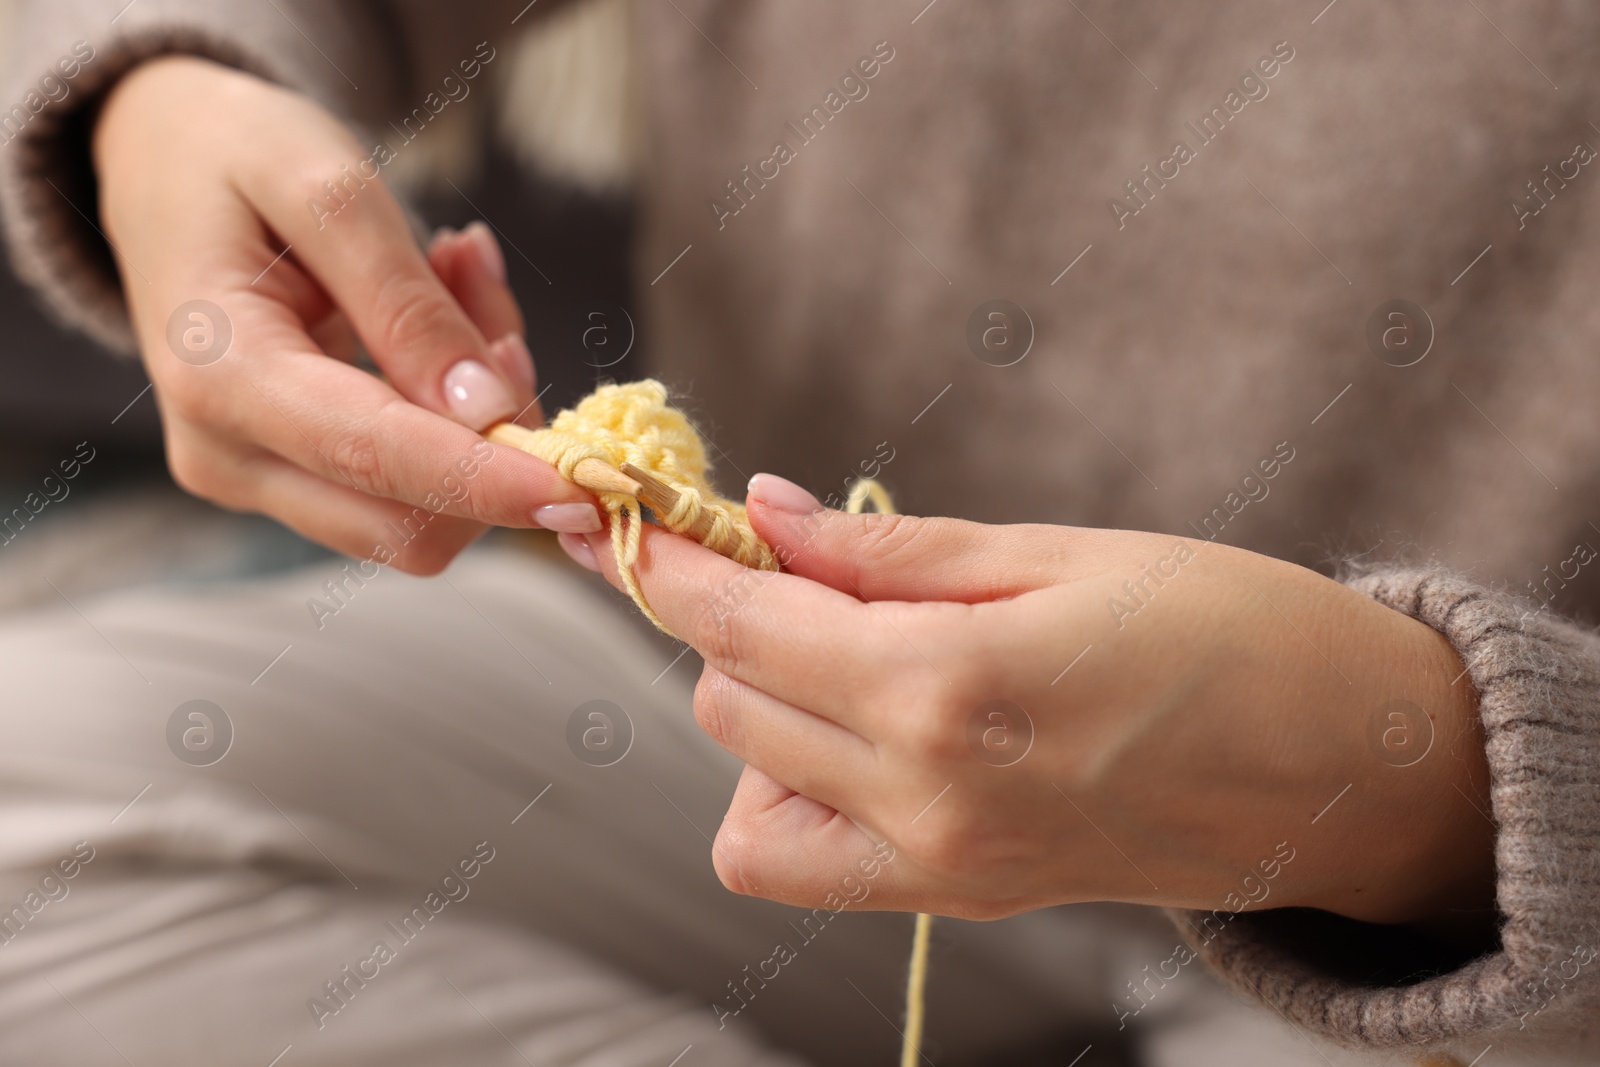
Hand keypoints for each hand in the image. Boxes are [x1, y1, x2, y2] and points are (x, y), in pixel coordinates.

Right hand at [94, 57, 599, 572]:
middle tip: (492, 297)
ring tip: (456, 282)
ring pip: (421, 514)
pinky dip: (456, 422)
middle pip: (406, 525)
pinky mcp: (289, 482)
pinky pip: (407, 488)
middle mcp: (226, 455)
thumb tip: (485, 412)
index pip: (376, 458)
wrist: (160, 164)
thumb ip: (405, 302)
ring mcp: (254, 479)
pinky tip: (441, 324)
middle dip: (495, 443)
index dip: (490, 481)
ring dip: (481, 423)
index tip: (584, 488)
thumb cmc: (235, 155)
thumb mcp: (327, 187)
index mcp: (219, 375)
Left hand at [569, 476, 1494, 931]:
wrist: (1351, 771)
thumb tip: (770, 513)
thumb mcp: (1062, 553)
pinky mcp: (964, 902)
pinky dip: (795, 796)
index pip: (747, 628)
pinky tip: (862, 733)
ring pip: (752, 796)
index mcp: (949, 690)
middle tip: (792, 563)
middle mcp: (926, 799)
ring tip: (842, 651)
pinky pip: (813, 866)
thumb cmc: (1234, 632)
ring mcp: (942, 869)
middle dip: (729, 623)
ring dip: (758, 710)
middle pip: (730, 707)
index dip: (675, 569)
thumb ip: (895, 551)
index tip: (631, 523)